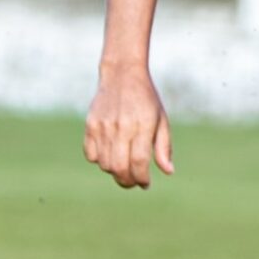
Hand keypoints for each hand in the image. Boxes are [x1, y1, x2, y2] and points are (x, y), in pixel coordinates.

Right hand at [85, 63, 174, 188]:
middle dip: (127, 181)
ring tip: (124, 166)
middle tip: (134, 182)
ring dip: (114, 172)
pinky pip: (91, 155)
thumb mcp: (161, 120)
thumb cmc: (146, 100)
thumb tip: (168, 171)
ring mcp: (103, 126)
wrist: (122, 74)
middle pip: (119, 167)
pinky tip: (110, 154)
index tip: (146, 184)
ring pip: (104, 164)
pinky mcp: (90, 125)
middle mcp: (121, 126)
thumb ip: (164, 147)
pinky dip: (100, 161)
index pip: (139, 162)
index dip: (142, 178)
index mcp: (143, 125)